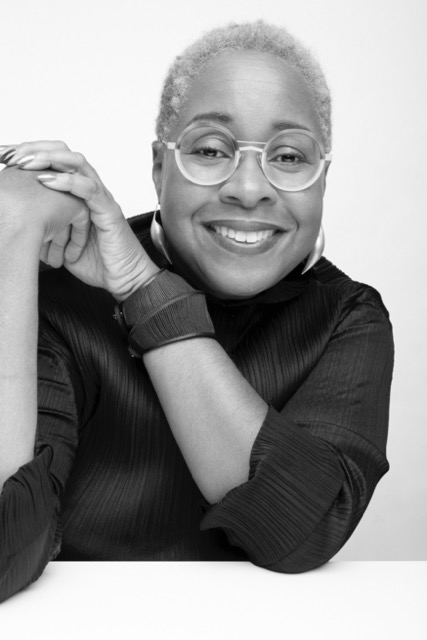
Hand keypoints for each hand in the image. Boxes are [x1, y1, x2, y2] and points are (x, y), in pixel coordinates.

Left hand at [3, 141, 158, 299]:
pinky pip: (90, 189)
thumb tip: (15, 225)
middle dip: (35, 149)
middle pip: (64, 155)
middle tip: (10, 153)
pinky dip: (67, 182)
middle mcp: (91, 191)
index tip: (4, 155)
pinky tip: (46, 180)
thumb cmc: (98, 263)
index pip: (55, 163)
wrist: (125, 281)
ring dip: (50, 159)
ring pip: (78, 164)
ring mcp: (102, 199)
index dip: (30, 154)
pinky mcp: (109, 212)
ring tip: (26, 161)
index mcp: (79, 195)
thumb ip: (43, 228)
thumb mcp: (59, 242)